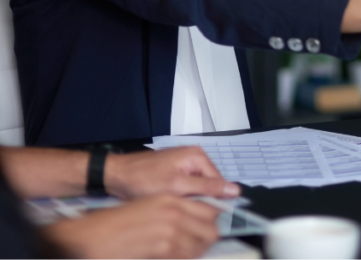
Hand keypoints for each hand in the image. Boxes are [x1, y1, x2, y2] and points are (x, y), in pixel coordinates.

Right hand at [43, 196, 219, 258]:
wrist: (90, 236)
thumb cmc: (115, 223)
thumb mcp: (148, 208)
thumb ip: (173, 212)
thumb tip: (193, 223)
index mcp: (171, 199)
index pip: (209, 209)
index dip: (212, 222)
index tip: (210, 230)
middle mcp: (174, 211)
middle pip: (211, 228)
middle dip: (208, 239)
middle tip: (200, 246)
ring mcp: (170, 229)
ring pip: (201, 245)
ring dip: (197, 251)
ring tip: (188, 254)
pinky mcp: (163, 247)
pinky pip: (186, 256)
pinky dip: (185, 258)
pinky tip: (176, 257)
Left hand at [105, 147, 239, 199]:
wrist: (115, 176)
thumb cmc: (142, 179)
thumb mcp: (177, 186)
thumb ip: (207, 188)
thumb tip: (235, 190)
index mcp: (198, 156)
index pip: (219, 182)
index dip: (212, 200)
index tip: (201, 214)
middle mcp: (193, 157)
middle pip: (208, 186)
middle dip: (198, 200)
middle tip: (183, 210)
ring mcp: (183, 165)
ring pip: (196, 189)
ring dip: (188, 200)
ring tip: (174, 206)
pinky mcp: (175, 172)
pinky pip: (186, 188)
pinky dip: (180, 198)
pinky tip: (169, 203)